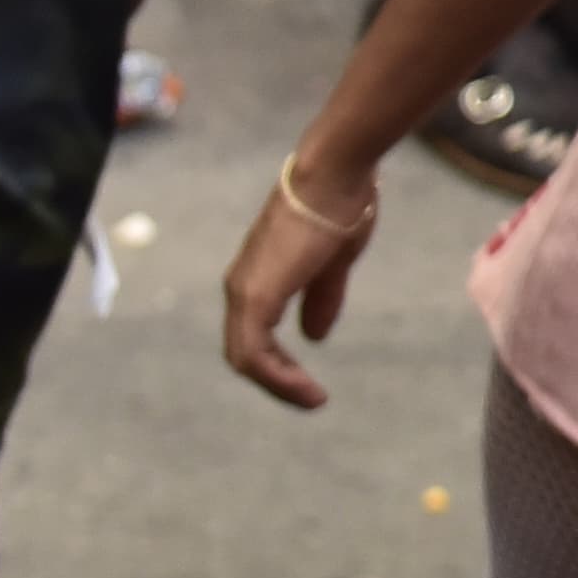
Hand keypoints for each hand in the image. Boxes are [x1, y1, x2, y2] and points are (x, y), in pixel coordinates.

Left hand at [220, 155, 376, 408]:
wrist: (335, 177)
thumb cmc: (337, 210)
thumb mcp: (331, 265)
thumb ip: (321, 300)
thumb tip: (314, 336)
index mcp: (256, 281)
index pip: (252, 338)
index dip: (276, 366)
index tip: (307, 385)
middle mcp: (240, 289)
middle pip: (243, 353)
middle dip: (276, 382)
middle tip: (310, 399)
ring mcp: (244, 292)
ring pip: (245, 358)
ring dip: (278, 385)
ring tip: (312, 400)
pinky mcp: (256, 295)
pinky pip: (254, 351)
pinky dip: (277, 376)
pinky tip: (305, 388)